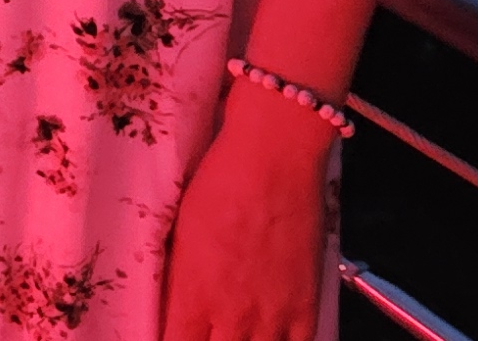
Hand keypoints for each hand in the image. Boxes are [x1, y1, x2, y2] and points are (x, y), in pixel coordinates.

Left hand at [156, 84, 336, 340]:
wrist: (273, 155)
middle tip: (207, 332)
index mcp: (191, 296)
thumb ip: (178, 283)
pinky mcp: (306, 306)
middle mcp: (231, 315)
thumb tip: (173, 310)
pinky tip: (268, 336)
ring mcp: (272, 315)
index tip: (171, 337)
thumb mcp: (180, 236)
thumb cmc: (220, 183)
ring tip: (236, 332)